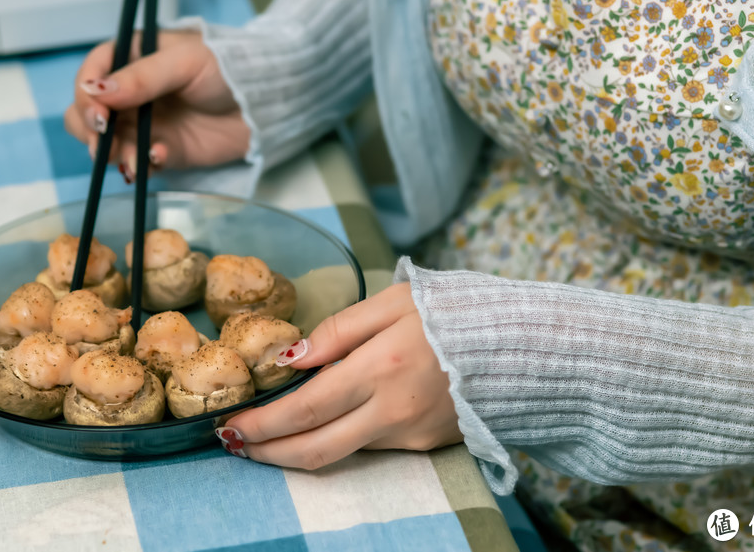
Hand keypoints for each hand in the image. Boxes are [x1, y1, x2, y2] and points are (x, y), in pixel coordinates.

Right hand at [64, 30, 250, 180]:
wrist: (265, 102)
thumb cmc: (227, 67)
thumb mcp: (184, 62)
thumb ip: (142, 77)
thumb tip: (94, 91)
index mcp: (131, 57)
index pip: (91, 73)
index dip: (86, 94)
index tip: (97, 114)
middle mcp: (129, 92)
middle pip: (86, 113)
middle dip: (89, 130)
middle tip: (105, 142)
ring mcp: (143, 124)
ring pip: (105, 142)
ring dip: (112, 153)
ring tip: (133, 158)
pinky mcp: (160, 150)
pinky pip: (136, 162)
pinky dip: (141, 163)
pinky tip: (160, 157)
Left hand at [218, 283, 462, 469]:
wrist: (525, 345)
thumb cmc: (457, 312)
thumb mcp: (395, 300)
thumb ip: (339, 328)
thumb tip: (290, 356)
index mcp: (380, 368)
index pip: (304, 409)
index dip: (261, 424)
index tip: (229, 425)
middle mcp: (392, 411)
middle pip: (314, 448)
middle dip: (267, 451)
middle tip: (234, 445)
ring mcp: (411, 435)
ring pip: (340, 452)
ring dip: (297, 448)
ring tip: (266, 436)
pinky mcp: (427, 446)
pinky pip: (372, 447)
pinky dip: (338, 439)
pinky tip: (323, 424)